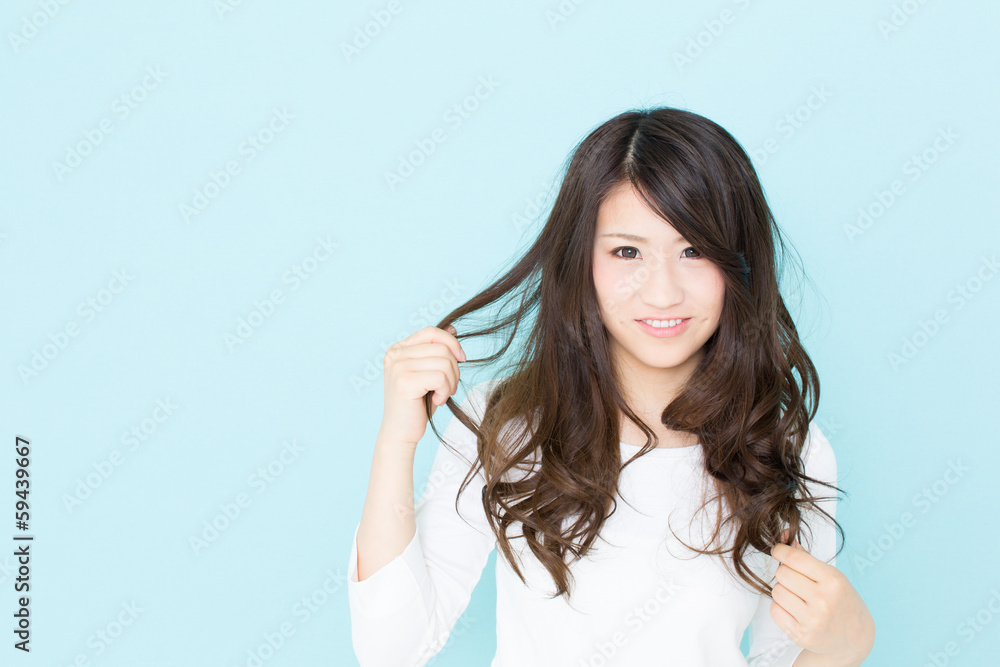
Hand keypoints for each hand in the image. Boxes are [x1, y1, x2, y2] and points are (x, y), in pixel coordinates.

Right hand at [379, 324, 465, 446]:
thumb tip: (453, 328)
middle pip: (442, 348)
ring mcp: (398, 367)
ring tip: (442, 395)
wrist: (400, 432)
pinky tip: (437, 400)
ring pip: (444, 362)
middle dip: (454, 369)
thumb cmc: (417, 404)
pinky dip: (445, 391)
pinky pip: (441, 377)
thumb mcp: (428, 373)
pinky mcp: (404, 382)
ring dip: (451, 382)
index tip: (462, 359)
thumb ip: (436, 351)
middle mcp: (394, 354)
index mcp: (398, 349)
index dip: (452, 343)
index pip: (432, 332)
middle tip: (448, 387)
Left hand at [769, 530, 874, 665]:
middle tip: (796, 580)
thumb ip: (806, 556)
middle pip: (782, 574)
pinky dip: (780, 607)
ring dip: (782, 591)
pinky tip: (795, 610)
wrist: (854, 639)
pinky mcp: (801, 635)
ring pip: (776, 591)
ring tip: (797, 596)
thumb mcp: (832, 576)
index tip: (777, 550)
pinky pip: (774, 610)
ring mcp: (812, 620)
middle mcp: (823, 600)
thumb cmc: (842, 602)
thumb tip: (784, 536)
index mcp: (833, 581)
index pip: (795, 558)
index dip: (780, 551)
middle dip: (785, 573)